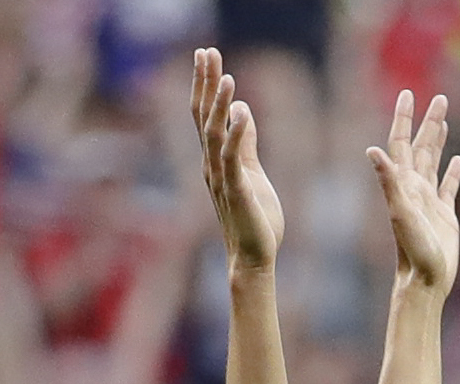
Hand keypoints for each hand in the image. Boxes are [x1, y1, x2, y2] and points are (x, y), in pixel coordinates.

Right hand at [192, 47, 283, 271]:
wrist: (255, 257)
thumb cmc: (254, 218)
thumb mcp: (252, 172)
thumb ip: (246, 142)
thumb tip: (242, 109)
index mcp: (216, 159)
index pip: (206, 114)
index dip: (205, 84)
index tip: (206, 55)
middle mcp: (212, 165)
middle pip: (203, 116)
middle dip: (205, 83)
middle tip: (206, 52)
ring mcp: (221, 178)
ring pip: (214, 134)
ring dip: (219, 105)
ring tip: (225, 76)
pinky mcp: (236, 192)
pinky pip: (233, 159)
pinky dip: (237, 135)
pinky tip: (241, 112)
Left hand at [369, 89, 459, 293]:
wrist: (424, 281)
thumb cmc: (412, 250)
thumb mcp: (399, 213)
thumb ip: (388, 181)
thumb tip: (372, 150)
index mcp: (403, 183)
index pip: (402, 143)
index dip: (404, 118)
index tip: (408, 94)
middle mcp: (415, 187)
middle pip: (422, 146)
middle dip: (429, 121)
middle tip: (439, 98)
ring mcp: (430, 200)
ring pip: (435, 161)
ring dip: (439, 140)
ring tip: (444, 119)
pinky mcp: (445, 215)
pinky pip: (449, 187)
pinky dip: (453, 172)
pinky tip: (458, 160)